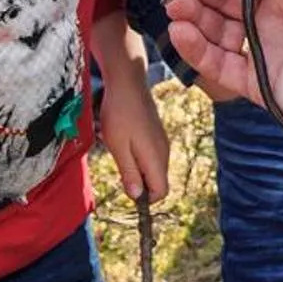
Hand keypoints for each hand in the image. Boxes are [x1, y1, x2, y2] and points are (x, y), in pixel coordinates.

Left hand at [98, 74, 172, 204]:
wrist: (128, 82)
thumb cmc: (120, 114)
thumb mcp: (118, 147)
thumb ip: (129, 172)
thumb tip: (136, 196)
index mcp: (156, 157)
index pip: (162, 192)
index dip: (145, 198)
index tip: (126, 188)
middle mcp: (164, 151)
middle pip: (158, 181)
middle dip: (139, 183)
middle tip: (119, 166)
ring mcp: (162, 141)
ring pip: (154, 168)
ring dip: (137, 168)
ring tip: (119, 150)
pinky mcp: (157, 133)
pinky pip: (151, 155)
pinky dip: (139, 156)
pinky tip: (124, 140)